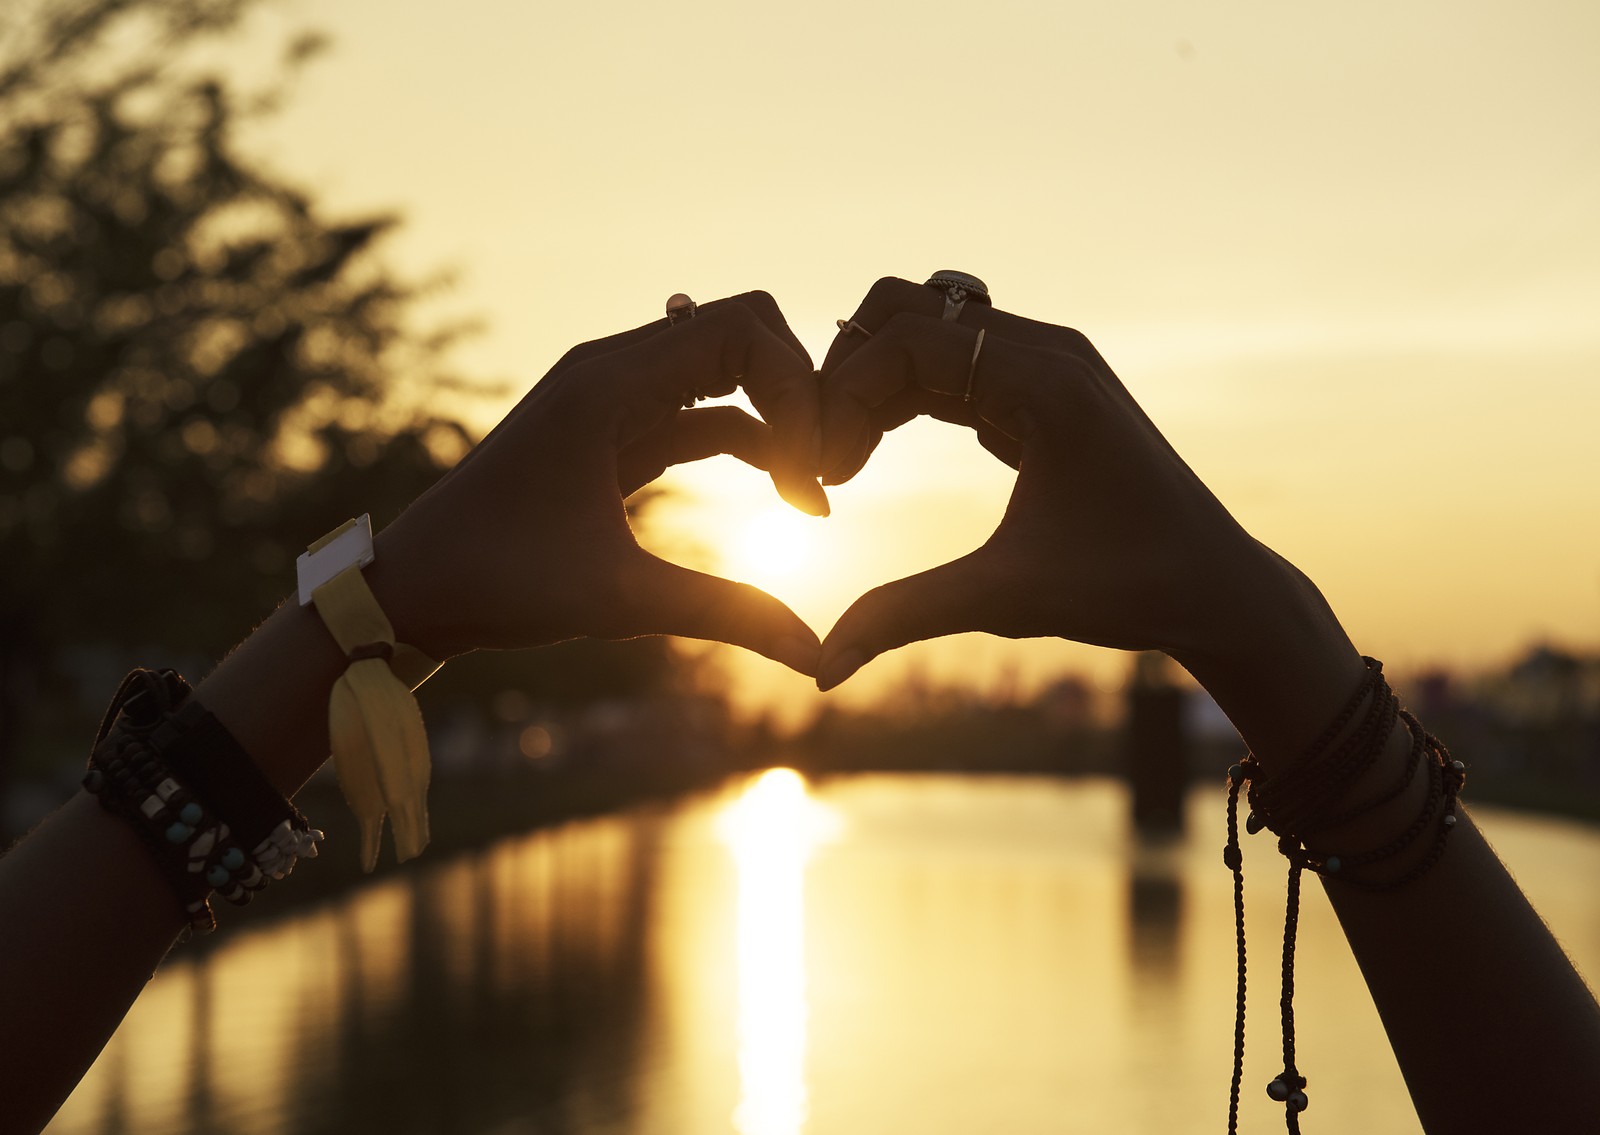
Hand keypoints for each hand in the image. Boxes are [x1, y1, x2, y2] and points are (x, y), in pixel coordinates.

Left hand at [369, 292, 826, 674]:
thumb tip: (817, 655)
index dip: (798, 387)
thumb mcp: (619, 599)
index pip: (742, 328)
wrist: (414, 590)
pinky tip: (784, 495)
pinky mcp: (612, 432)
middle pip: (742, 335)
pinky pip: (700, 414)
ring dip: (778, 422)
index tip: (813, 473)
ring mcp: (611, 397)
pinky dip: (749, 441)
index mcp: (608, 382)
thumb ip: (726, 614)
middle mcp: (612, 370)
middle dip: (798, 395)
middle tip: (824, 477)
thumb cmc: (498, 583)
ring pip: (725, 374)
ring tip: (812, 498)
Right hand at [813, 277, 1321, 690]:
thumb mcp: (1006, 599)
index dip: (845, 398)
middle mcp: (1049, 350)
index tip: (823, 476)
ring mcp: (1049, 363)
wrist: (1216, 588)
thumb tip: (821, 671)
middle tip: (822, 458)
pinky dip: (903, 396)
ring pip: (925, 330)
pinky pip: (951, 363)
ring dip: (871, 384)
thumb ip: (904, 617)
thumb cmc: (1128, 589)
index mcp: (1047, 381)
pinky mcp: (1043, 389)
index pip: (909, 341)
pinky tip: (872, 455)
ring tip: (842, 463)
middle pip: (907, 310)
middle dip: (847, 375)